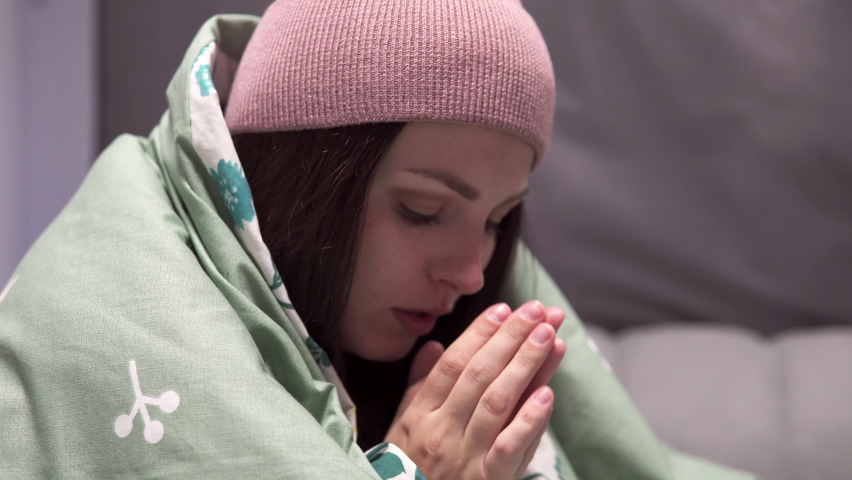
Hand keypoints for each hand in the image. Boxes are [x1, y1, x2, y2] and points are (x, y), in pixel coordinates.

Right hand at [385, 301, 566, 479]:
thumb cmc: (413, 468)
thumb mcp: (403, 424)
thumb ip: (420, 383)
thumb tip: (434, 345)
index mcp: (420, 414)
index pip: (452, 364)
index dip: (479, 334)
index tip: (503, 309)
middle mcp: (441, 431)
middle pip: (479, 375)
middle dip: (510, 338)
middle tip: (536, 311)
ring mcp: (465, 456)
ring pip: (497, 402)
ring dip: (526, 365)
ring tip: (548, 336)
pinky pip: (510, 447)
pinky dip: (529, 420)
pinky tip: (548, 394)